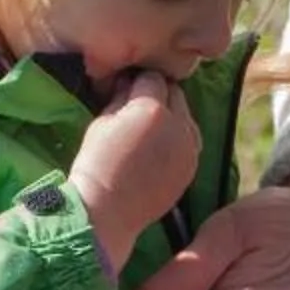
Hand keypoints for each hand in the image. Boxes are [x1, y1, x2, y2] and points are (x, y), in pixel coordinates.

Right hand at [68, 73, 199, 271]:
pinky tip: (160, 149)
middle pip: (175, 93)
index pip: (152, 78)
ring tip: (152, 129)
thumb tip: (129, 85)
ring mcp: (190, 147)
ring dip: (172, 115)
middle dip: (159, 95)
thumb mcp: (102, 122)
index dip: (137, 83)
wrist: (108, 210)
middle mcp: (179, 124)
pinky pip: (190, 141)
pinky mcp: (193, 166)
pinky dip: (178, 138)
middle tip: (139, 107)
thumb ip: (121, 98)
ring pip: (187, 116)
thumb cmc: (96, 163)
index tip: (126, 91)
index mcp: (152, 109)